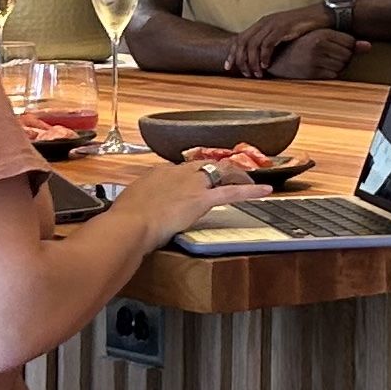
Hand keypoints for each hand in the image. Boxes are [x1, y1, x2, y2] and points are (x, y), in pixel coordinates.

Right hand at [125, 157, 268, 242]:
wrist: (130, 224)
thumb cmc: (125, 219)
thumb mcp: (129, 204)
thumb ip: (138, 202)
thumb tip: (135, 209)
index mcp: (158, 173)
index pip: (181, 169)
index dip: (193, 175)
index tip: (197, 181)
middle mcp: (177, 173)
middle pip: (204, 165)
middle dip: (219, 169)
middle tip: (229, 175)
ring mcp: (191, 184)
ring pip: (222, 172)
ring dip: (237, 175)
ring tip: (248, 180)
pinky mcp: (203, 199)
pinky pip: (233, 192)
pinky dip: (251, 191)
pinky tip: (265, 191)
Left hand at [224, 8, 333, 79]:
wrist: (319, 15)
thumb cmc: (302, 27)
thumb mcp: (282, 33)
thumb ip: (270, 41)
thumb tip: (259, 58)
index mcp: (261, 24)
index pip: (239, 39)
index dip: (232, 54)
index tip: (228, 68)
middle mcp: (264, 23)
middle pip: (243, 42)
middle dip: (240, 60)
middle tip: (245, 74)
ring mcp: (273, 24)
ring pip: (253, 44)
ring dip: (252, 61)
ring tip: (257, 74)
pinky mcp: (283, 28)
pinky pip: (268, 43)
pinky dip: (264, 56)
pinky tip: (266, 65)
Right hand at [264, 24, 358, 79]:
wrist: (276, 59)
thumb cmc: (301, 47)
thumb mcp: (322, 38)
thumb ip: (347, 41)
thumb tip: (369, 46)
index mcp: (321, 33)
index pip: (350, 42)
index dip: (346, 48)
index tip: (334, 48)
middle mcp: (319, 45)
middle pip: (348, 55)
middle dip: (342, 58)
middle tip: (326, 57)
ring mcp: (316, 59)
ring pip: (342, 67)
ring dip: (336, 68)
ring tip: (321, 63)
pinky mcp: (312, 72)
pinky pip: (333, 76)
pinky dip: (329, 75)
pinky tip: (318, 70)